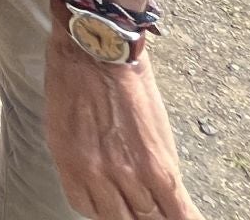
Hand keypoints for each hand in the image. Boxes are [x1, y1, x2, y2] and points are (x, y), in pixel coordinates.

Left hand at [45, 20, 203, 218]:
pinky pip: (177, 209)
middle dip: (133, 216)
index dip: (107, 209)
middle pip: (121, 219)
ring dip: (158, 216)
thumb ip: (81, 154)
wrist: (95, 46)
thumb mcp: (65, 120)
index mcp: (70, 164)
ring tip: (167, 211)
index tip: (120, 203)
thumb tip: (101, 172)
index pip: (88, 208)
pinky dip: (185, 219)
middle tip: (146, 208)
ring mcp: (127, 175)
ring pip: (148, 217)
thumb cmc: (76, 72)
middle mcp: (96, 177)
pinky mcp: (156, 167)